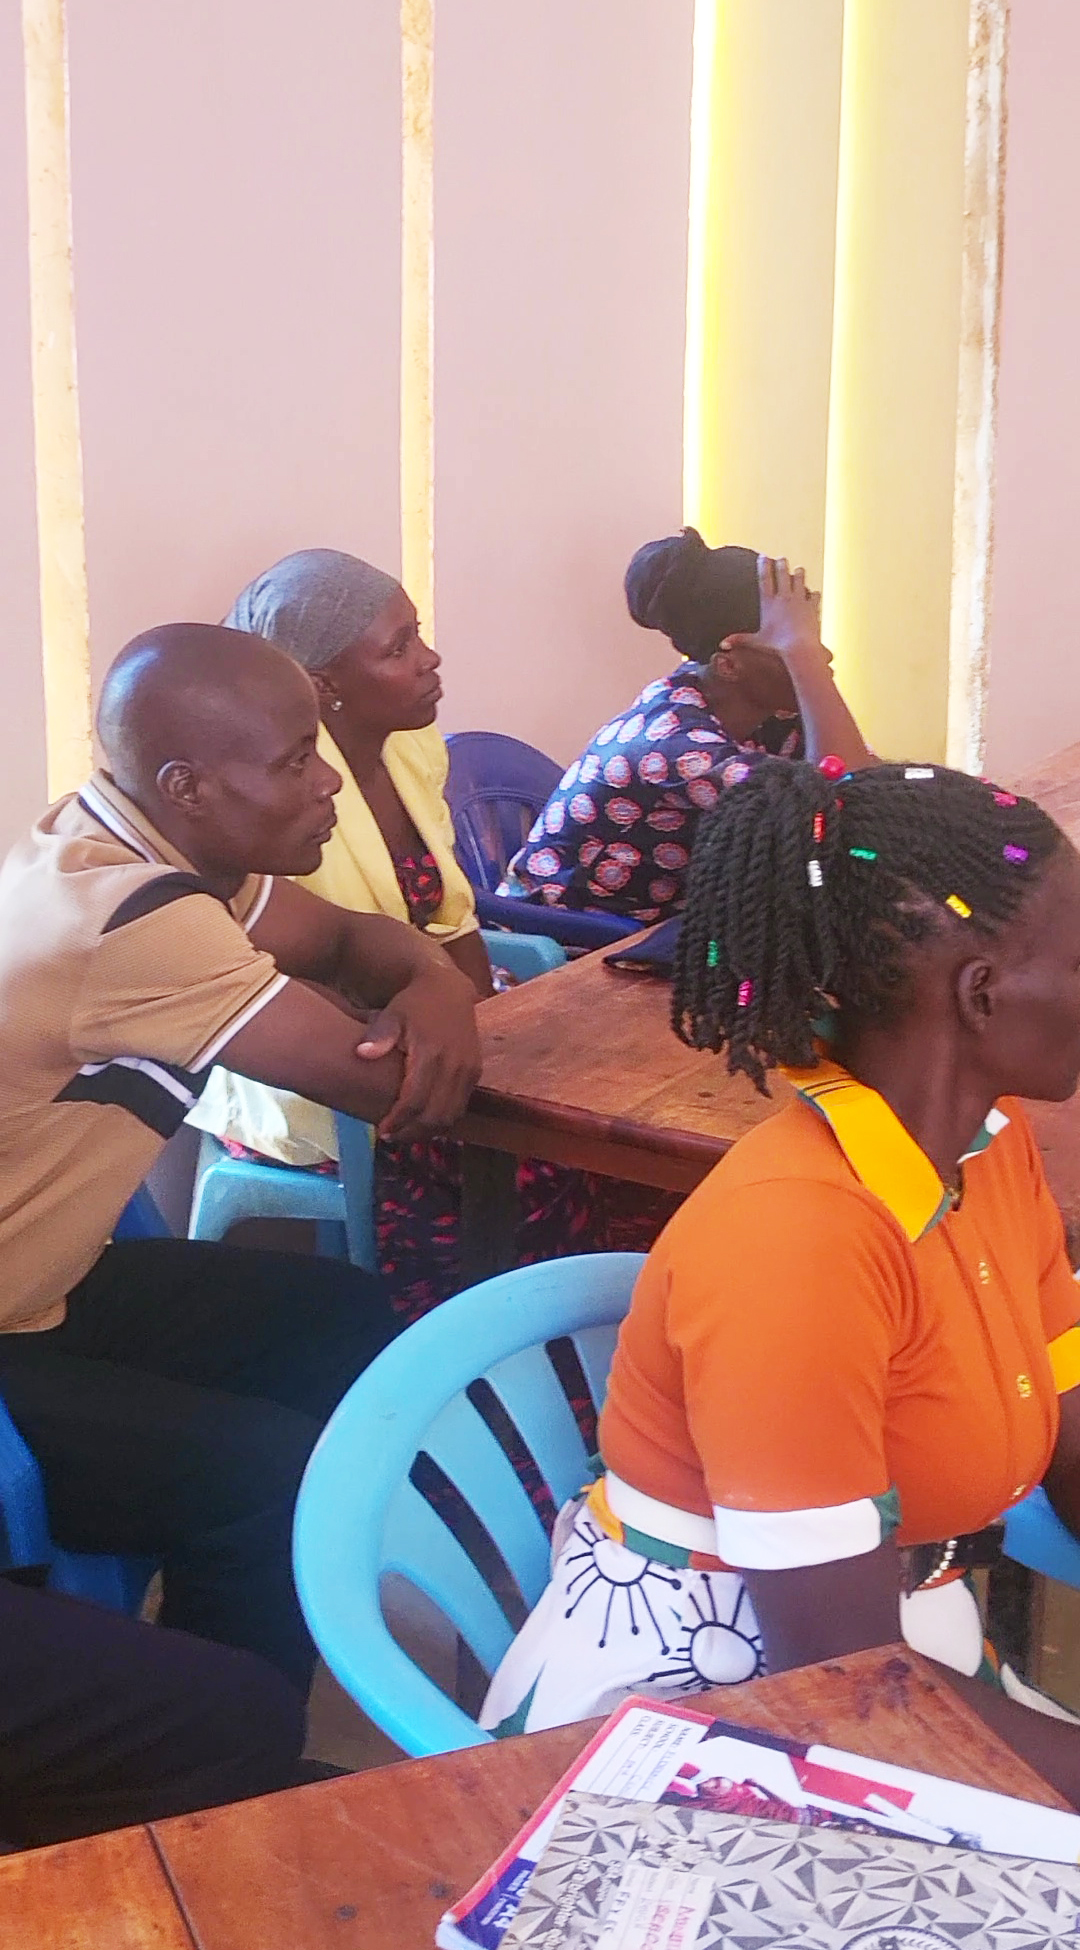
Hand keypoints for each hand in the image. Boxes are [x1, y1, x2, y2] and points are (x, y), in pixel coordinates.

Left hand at [356, 965, 480, 1138]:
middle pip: (435, 1115)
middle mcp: (454, 1065)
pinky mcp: (476, 1071)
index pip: (415, 1100)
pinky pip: (461, 1105)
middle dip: (412, 1132)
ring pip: (451, 1114)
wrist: (449, 988)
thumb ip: (379, 1035)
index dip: (399, 1121)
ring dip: (429, 1129)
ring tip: (407, 1132)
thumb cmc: (414, 1003)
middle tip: (391, 1137)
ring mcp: (468, 1069)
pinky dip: (444, 1118)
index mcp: (431, 1052)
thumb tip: (362, 1054)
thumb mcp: (393, 1013)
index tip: (382, 1131)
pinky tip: (425, 1120)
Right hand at [723, 556, 827, 668]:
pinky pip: (814, 594)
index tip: (763, 556)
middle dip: (781, 563)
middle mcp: (784, 597)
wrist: (799, 648)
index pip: (764, 578)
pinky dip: (813, 594)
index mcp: (769, 603)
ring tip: (798, 571)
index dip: (763, 565)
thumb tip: (722, 644)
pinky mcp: (812, 606)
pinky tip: (812, 594)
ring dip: (799, 573)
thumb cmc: (777, 646)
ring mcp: (800, 599)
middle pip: (782, 572)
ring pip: (800, 577)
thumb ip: (740, 640)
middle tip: (781, 559)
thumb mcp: (756, 642)